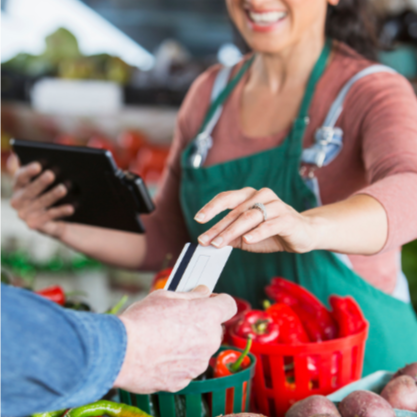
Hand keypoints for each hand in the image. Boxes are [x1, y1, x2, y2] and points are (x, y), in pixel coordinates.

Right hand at [10, 158, 73, 238]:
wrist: (72, 220)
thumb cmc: (62, 192)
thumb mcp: (58, 178)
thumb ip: (54, 165)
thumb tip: (57, 152)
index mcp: (20, 186)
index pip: (19, 177)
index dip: (27, 171)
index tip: (39, 165)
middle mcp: (19, 201)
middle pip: (28, 191)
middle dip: (40, 182)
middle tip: (51, 174)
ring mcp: (27, 215)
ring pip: (40, 204)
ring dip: (51, 196)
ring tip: (63, 188)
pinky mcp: (38, 226)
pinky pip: (50, 219)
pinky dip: (60, 212)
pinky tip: (71, 207)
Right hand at [114, 286, 236, 393]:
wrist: (121, 353)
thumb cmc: (142, 320)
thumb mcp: (165, 296)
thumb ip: (190, 295)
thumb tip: (203, 292)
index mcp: (207, 315)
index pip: (229, 305)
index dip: (218, 301)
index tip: (208, 301)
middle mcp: (209, 340)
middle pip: (214, 328)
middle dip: (202, 323)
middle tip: (179, 319)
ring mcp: (198, 363)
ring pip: (201, 349)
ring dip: (191, 343)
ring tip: (165, 338)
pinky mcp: (185, 379)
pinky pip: (188, 366)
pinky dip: (179, 361)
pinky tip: (160, 355)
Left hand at [194, 187, 317, 253]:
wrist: (304, 234)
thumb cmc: (272, 233)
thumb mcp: (247, 236)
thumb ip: (231, 236)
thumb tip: (210, 241)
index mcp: (250, 196)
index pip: (226, 198)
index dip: (211, 208)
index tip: (198, 219)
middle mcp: (262, 196)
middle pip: (236, 211)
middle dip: (218, 227)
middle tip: (206, 240)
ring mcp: (276, 205)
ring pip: (249, 217)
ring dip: (232, 231)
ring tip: (219, 243)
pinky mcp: (287, 218)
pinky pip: (269, 224)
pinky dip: (257, 232)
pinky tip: (247, 240)